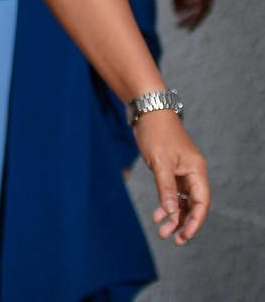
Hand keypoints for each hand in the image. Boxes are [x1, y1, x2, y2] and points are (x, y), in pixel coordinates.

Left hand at [134, 110, 209, 244]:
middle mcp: (193, 172)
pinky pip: (172, 191)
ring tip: (162, 231)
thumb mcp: (160, 162)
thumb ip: (166, 188)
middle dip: (183, 222)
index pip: (202, 202)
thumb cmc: (156, 133)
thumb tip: (172, 212)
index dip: (195, 221)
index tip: (185, 236)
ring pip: (182, 199)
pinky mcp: (170, 168)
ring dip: (173, 215)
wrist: (148, 111)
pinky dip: (166, 203)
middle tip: (172, 238)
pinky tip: (158, 215)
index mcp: (196, 170)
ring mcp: (182, 171)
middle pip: (193, 204)